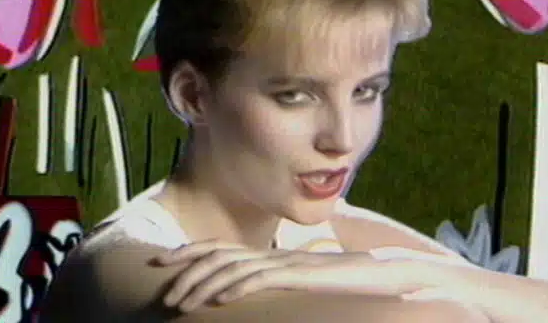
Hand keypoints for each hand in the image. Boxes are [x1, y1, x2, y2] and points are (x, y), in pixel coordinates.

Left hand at [153, 239, 437, 311]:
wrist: (385, 272)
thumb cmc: (346, 281)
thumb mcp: (303, 282)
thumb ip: (279, 281)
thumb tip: (253, 292)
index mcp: (272, 254)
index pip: (222, 247)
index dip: (190, 252)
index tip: (163, 262)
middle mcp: (274, 253)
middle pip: (220, 253)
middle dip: (187, 268)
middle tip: (163, 288)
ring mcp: (286, 262)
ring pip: (234, 267)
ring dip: (203, 283)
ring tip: (181, 300)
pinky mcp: (300, 275)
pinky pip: (262, 278)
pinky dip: (236, 286)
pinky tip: (218, 298)